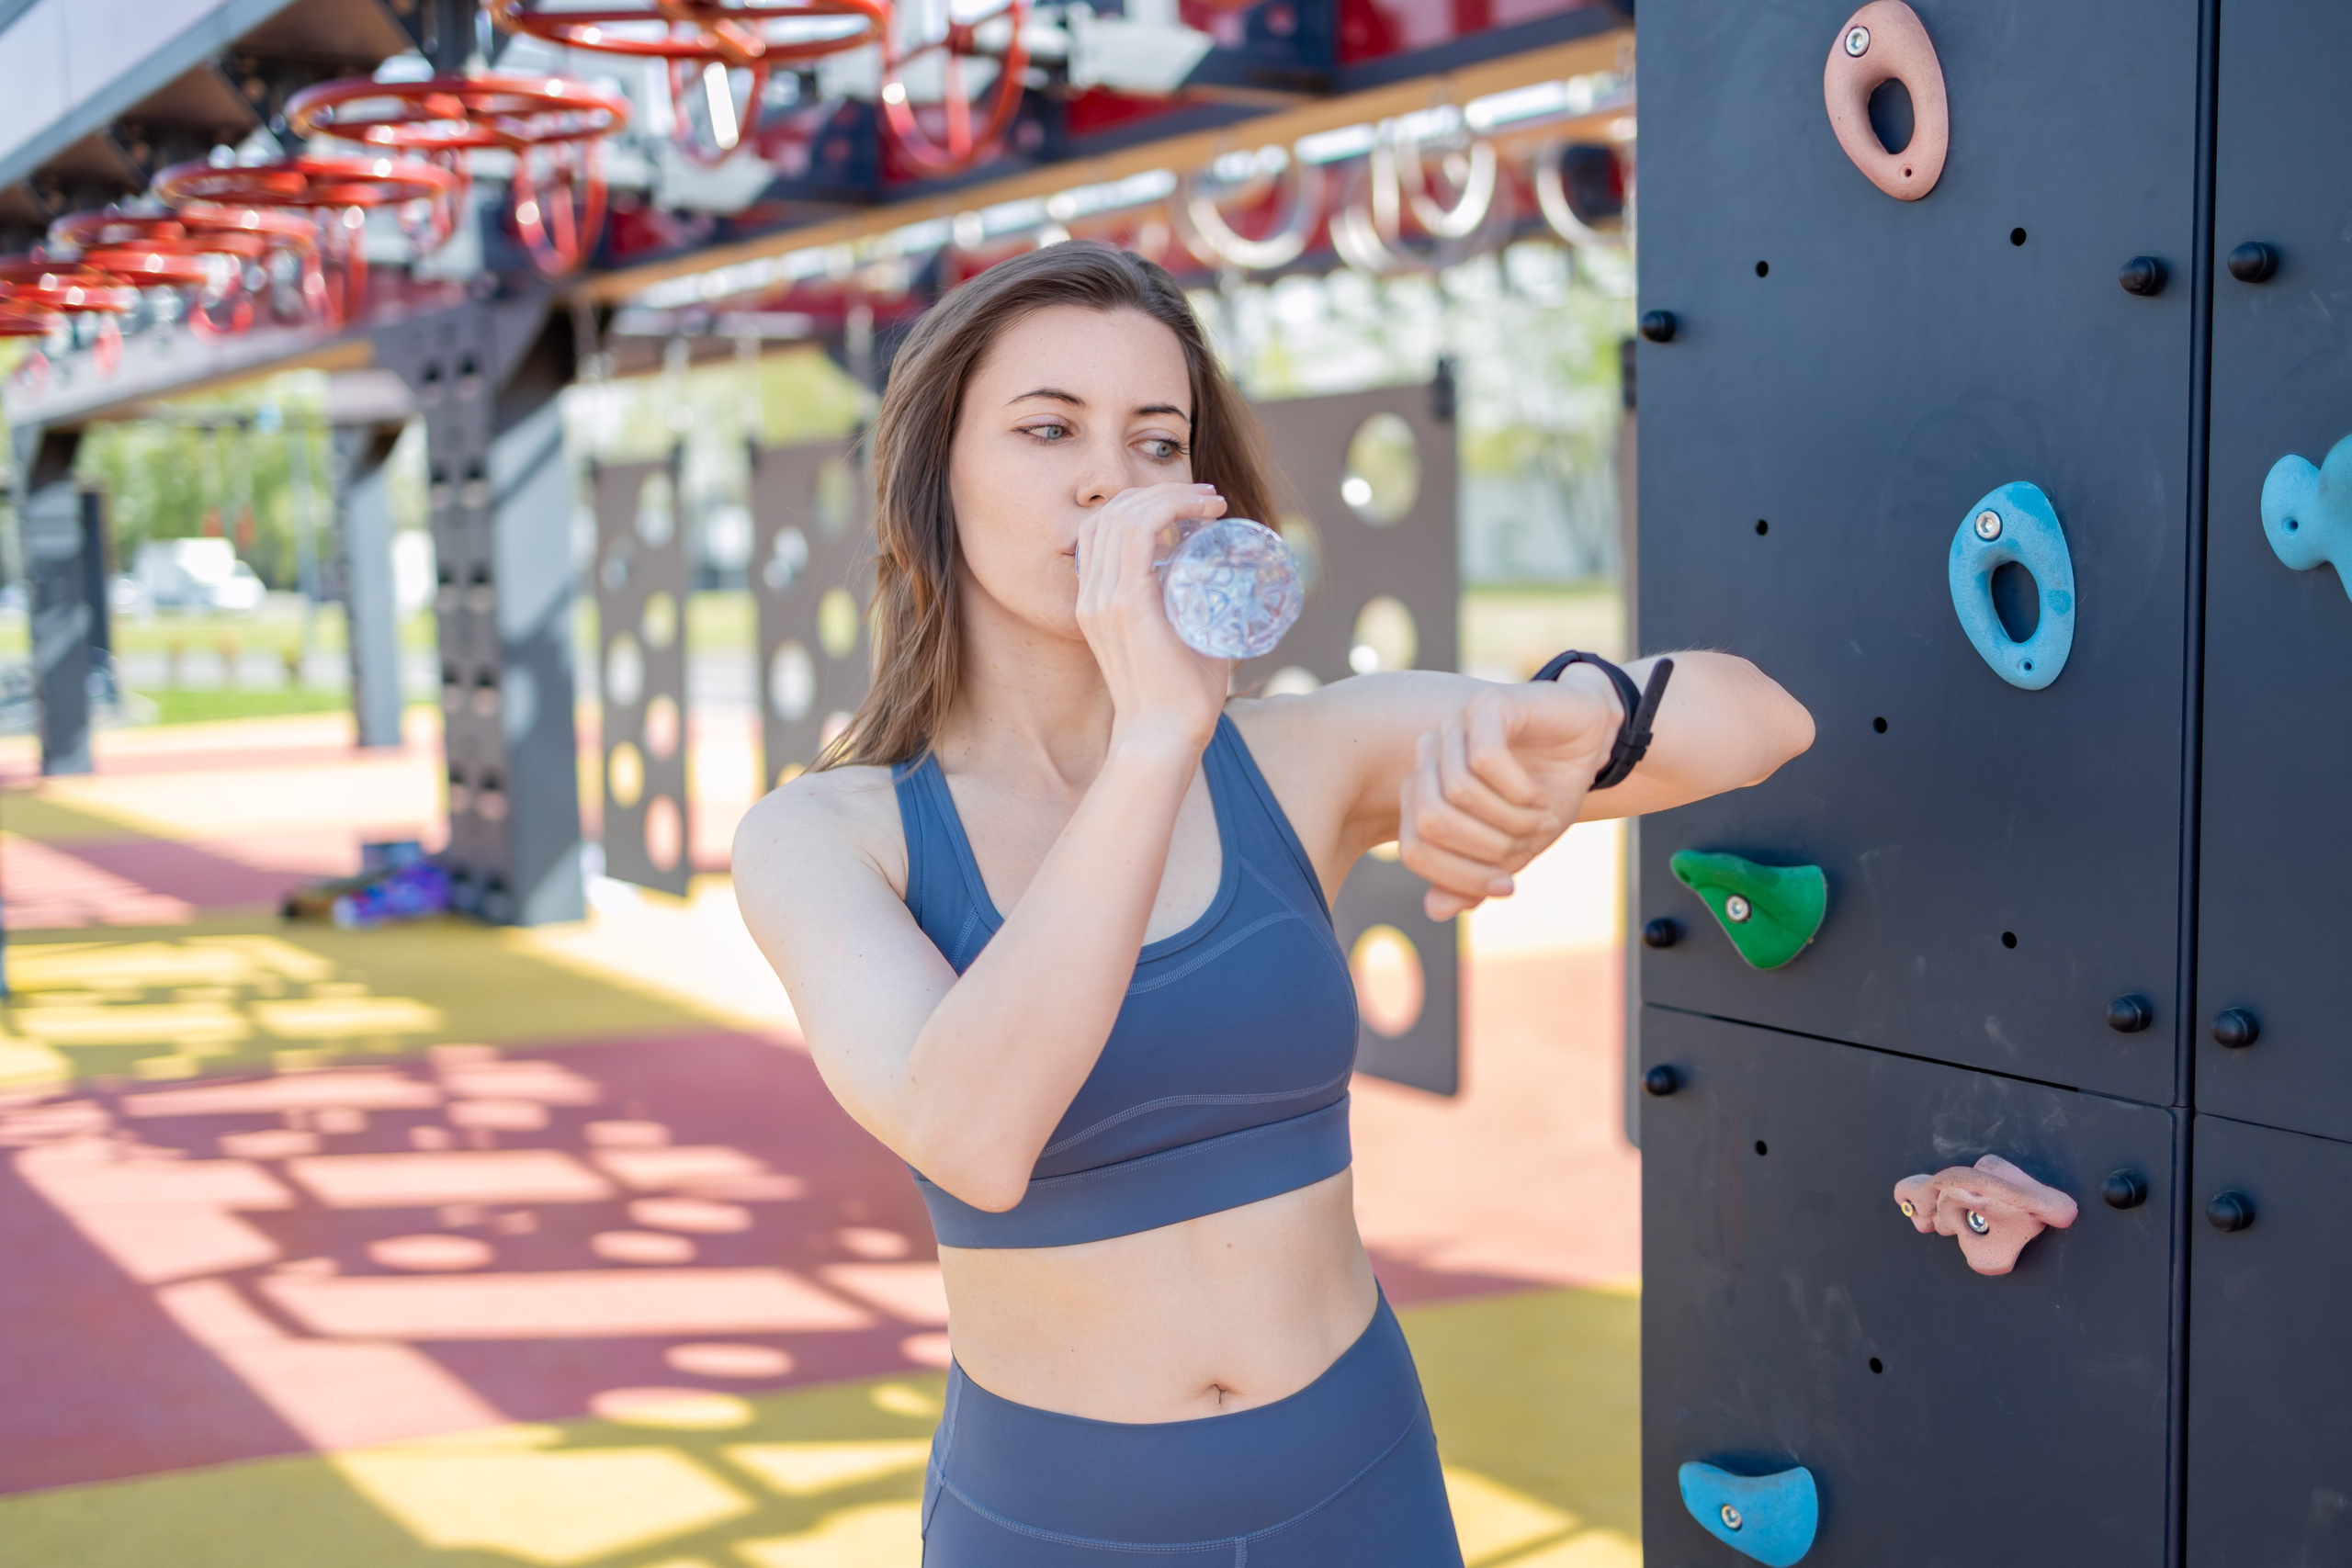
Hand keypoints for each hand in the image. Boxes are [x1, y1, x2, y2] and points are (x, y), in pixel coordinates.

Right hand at [1075, 483, 1232, 754]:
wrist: (1165, 737)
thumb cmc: (1181, 697)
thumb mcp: (1182, 639)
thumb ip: (1192, 612)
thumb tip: (1230, 589)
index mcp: (1096, 601)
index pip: (1103, 529)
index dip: (1145, 504)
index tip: (1194, 506)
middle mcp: (1092, 595)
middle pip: (1111, 514)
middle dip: (1160, 492)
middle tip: (1207, 497)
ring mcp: (1104, 599)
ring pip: (1123, 516)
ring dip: (1169, 495)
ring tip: (1209, 500)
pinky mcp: (1126, 604)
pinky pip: (1137, 534)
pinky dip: (1170, 510)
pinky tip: (1202, 511)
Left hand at [1398, 671, 1622, 918]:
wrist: (1591, 739)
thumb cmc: (1546, 792)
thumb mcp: (1513, 848)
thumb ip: (1473, 879)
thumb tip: (1434, 910)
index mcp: (1424, 790)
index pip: (1414, 849)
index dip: (1458, 876)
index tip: (1507, 886)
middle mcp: (1430, 756)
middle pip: (1430, 821)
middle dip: (1484, 847)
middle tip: (1526, 845)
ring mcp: (1455, 727)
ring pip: (1458, 792)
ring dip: (1508, 819)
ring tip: (1539, 819)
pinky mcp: (1486, 705)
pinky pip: (1485, 759)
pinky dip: (1517, 790)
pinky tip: (1537, 795)